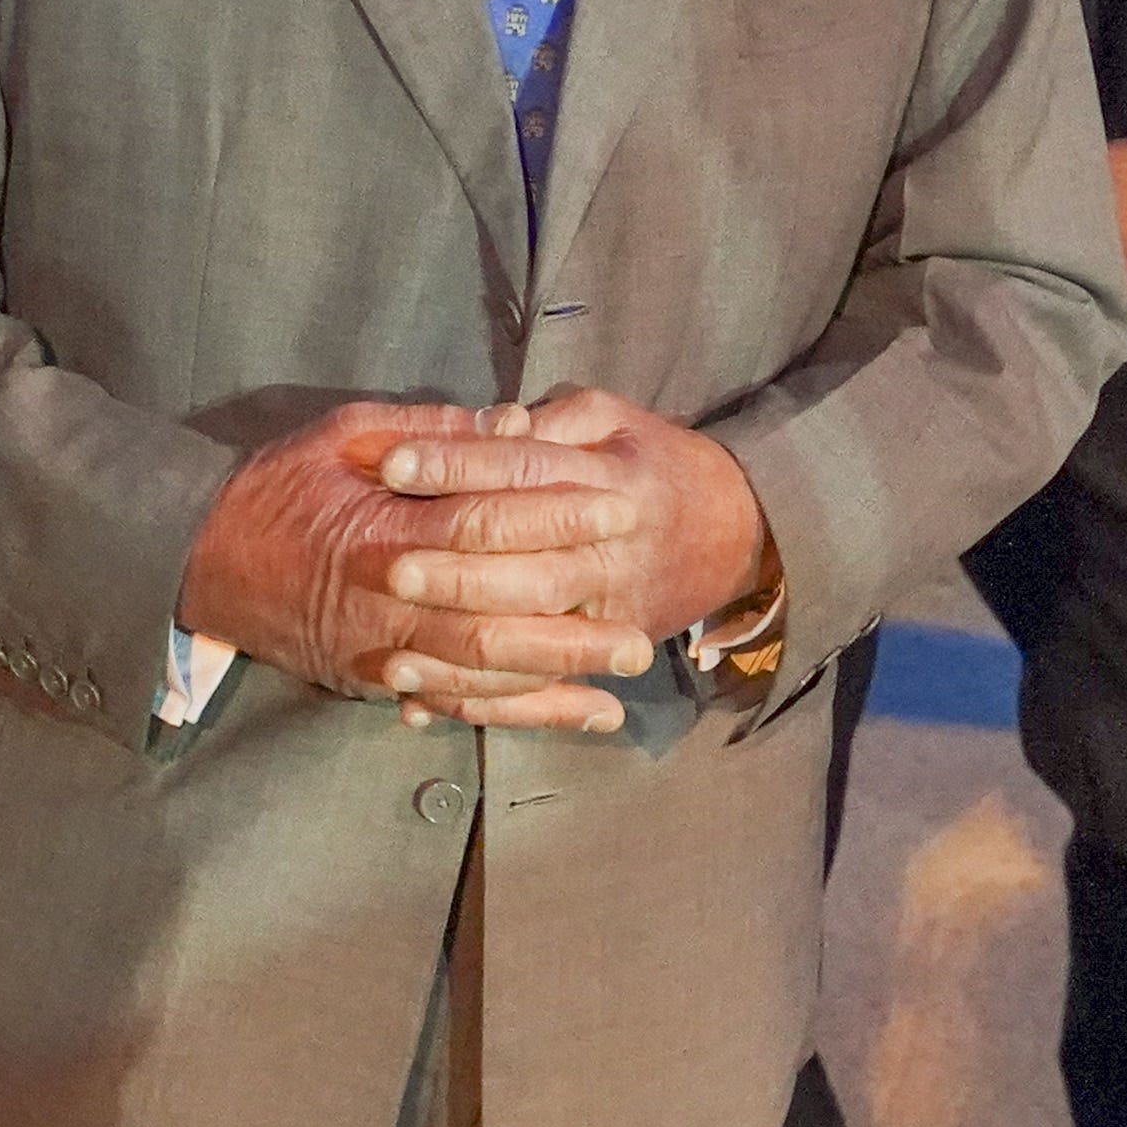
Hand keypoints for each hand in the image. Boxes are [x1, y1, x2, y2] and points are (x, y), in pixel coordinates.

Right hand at [177, 399, 653, 734]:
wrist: (201, 558)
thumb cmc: (274, 488)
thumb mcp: (342, 434)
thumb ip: (427, 433)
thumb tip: (511, 423)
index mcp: (388, 531)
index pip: (489, 524)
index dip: (559, 516)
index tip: (620, 509)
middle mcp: (392, 601)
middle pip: (499, 618)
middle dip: (574, 625)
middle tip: (643, 627)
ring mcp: (384, 649)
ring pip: (485, 672)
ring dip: (559, 678)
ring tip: (623, 676)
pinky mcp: (379, 679)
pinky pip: (459, 702)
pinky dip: (520, 711)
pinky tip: (573, 714)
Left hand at [374, 390, 773, 720]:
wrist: (735, 530)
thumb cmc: (653, 462)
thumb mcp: (610, 420)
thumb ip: (550, 421)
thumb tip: (490, 424)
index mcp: (610, 479)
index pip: (524, 471)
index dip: (456, 464)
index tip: (392, 464)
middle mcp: (608, 553)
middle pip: (526, 568)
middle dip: (456, 572)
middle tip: (392, 570)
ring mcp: (608, 612)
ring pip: (530, 641)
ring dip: (459, 655)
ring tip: (392, 661)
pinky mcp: (602, 653)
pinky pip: (538, 687)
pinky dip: (482, 704)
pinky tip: (421, 705)